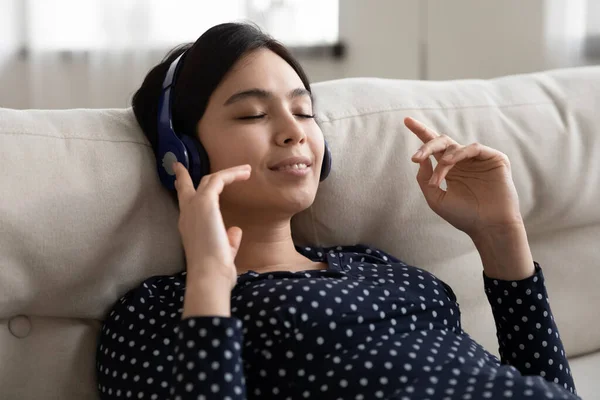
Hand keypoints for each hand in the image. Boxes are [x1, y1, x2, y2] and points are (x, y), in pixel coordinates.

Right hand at [173, 162, 250, 289]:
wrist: (209, 274)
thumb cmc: (215, 269)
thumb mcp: (223, 252)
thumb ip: (228, 239)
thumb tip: (234, 230)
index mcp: (189, 226)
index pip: (184, 203)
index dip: (182, 188)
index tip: (178, 177)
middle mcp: (188, 214)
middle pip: (187, 187)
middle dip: (185, 176)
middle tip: (180, 166)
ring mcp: (194, 206)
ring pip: (208, 180)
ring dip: (227, 173)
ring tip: (245, 169)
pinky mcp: (205, 202)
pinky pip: (219, 180)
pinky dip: (232, 174)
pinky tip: (245, 173)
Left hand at [405, 117, 523, 237]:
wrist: (488, 227)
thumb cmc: (464, 216)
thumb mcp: (436, 199)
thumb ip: (424, 178)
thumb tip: (420, 159)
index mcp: (450, 168)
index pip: (433, 147)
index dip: (420, 131)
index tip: (406, 120)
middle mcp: (463, 161)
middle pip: (441, 141)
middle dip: (426, 146)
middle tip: (415, 157)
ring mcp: (479, 159)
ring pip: (454, 146)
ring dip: (442, 161)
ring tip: (437, 180)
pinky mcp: (494, 158)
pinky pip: (473, 148)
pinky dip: (458, 154)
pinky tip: (449, 164)